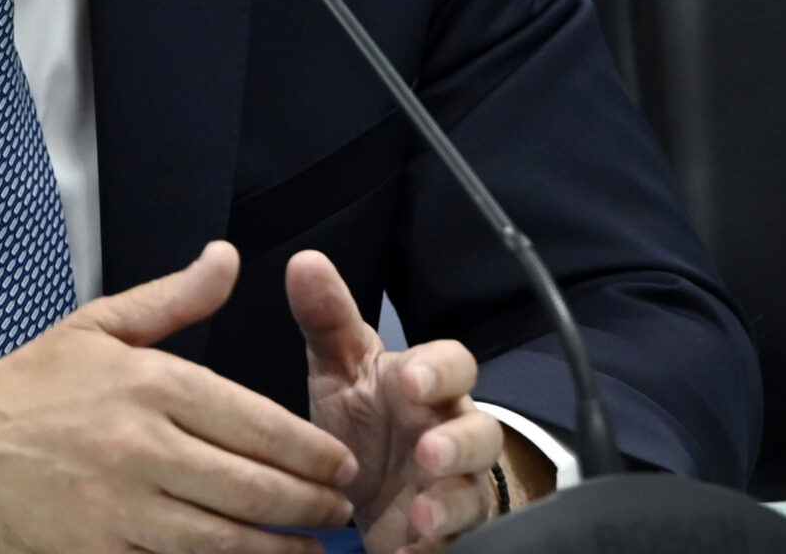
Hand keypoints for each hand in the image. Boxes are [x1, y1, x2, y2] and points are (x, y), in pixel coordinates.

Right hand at [0, 241, 356, 553]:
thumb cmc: (29, 387)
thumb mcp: (99, 325)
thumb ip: (175, 298)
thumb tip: (228, 257)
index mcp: (149, 383)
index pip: (257, 422)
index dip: (312, 451)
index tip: (340, 464)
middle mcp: (141, 446)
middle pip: (255, 485)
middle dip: (312, 503)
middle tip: (340, 509)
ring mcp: (121, 507)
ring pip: (227, 537)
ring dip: (282, 548)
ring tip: (315, 547)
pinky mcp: (101, 552)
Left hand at [289, 251, 506, 553]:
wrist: (388, 488)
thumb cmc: (370, 417)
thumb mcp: (344, 371)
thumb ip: (327, 321)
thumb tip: (304, 261)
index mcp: (427, 386)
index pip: (454, 364)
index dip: (438, 370)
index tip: (411, 380)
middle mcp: (453, 433)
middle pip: (481, 432)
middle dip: (458, 443)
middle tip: (428, 453)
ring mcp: (459, 486)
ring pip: (475, 492)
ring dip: (451, 504)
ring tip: (422, 518)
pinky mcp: (455, 531)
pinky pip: (461, 539)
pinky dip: (437, 548)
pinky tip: (408, 551)